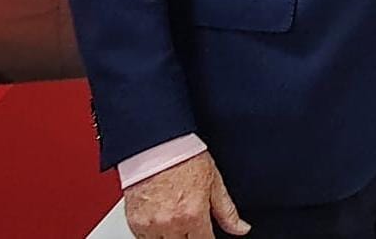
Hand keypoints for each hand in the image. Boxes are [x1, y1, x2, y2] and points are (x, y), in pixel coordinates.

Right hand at [123, 150, 248, 238]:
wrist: (157, 145)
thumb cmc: (185, 158)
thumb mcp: (214, 182)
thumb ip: (227, 211)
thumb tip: (241, 229)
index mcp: (193, 215)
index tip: (207, 234)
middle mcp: (170, 223)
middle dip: (189, 237)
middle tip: (191, 226)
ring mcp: (150, 224)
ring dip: (171, 237)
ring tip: (176, 222)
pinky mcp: (134, 222)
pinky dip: (153, 235)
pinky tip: (162, 221)